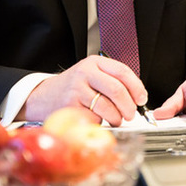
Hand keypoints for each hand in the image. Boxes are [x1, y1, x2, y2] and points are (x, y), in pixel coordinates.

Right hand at [17, 56, 147, 126]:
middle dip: (129, 106)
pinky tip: (98, 119)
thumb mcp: (92, 75)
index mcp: (94, 62)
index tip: (142, 99)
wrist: (44, 96)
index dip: (137, 87)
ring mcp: (76, 89)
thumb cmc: (73, 87)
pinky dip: (100, 122)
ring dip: (117, 118)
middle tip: (131, 114)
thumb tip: (138, 97)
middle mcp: (85, 73)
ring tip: (116, 119)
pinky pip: (94, 118)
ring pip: (107, 107)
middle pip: (117, 89)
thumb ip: (112, 80)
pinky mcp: (71, 106)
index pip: (122, 71)